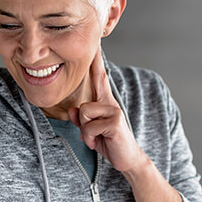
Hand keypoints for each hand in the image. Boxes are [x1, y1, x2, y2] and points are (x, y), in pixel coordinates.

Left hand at [69, 47, 146, 174]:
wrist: (127, 159)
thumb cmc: (109, 142)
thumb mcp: (91, 130)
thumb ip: (81, 119)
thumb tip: (74, 111)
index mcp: (104, 101)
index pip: (100, 76)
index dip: (97, 59)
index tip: (96, 42)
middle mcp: (110, 102)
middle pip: (93, 88)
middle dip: (92, 87)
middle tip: (98, 79)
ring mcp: (113, 111)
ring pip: (84, 112)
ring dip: (85, 130)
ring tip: (94, 138)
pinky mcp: (114, 122)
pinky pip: (89, 126)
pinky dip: (89, 138)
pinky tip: (98, 143)